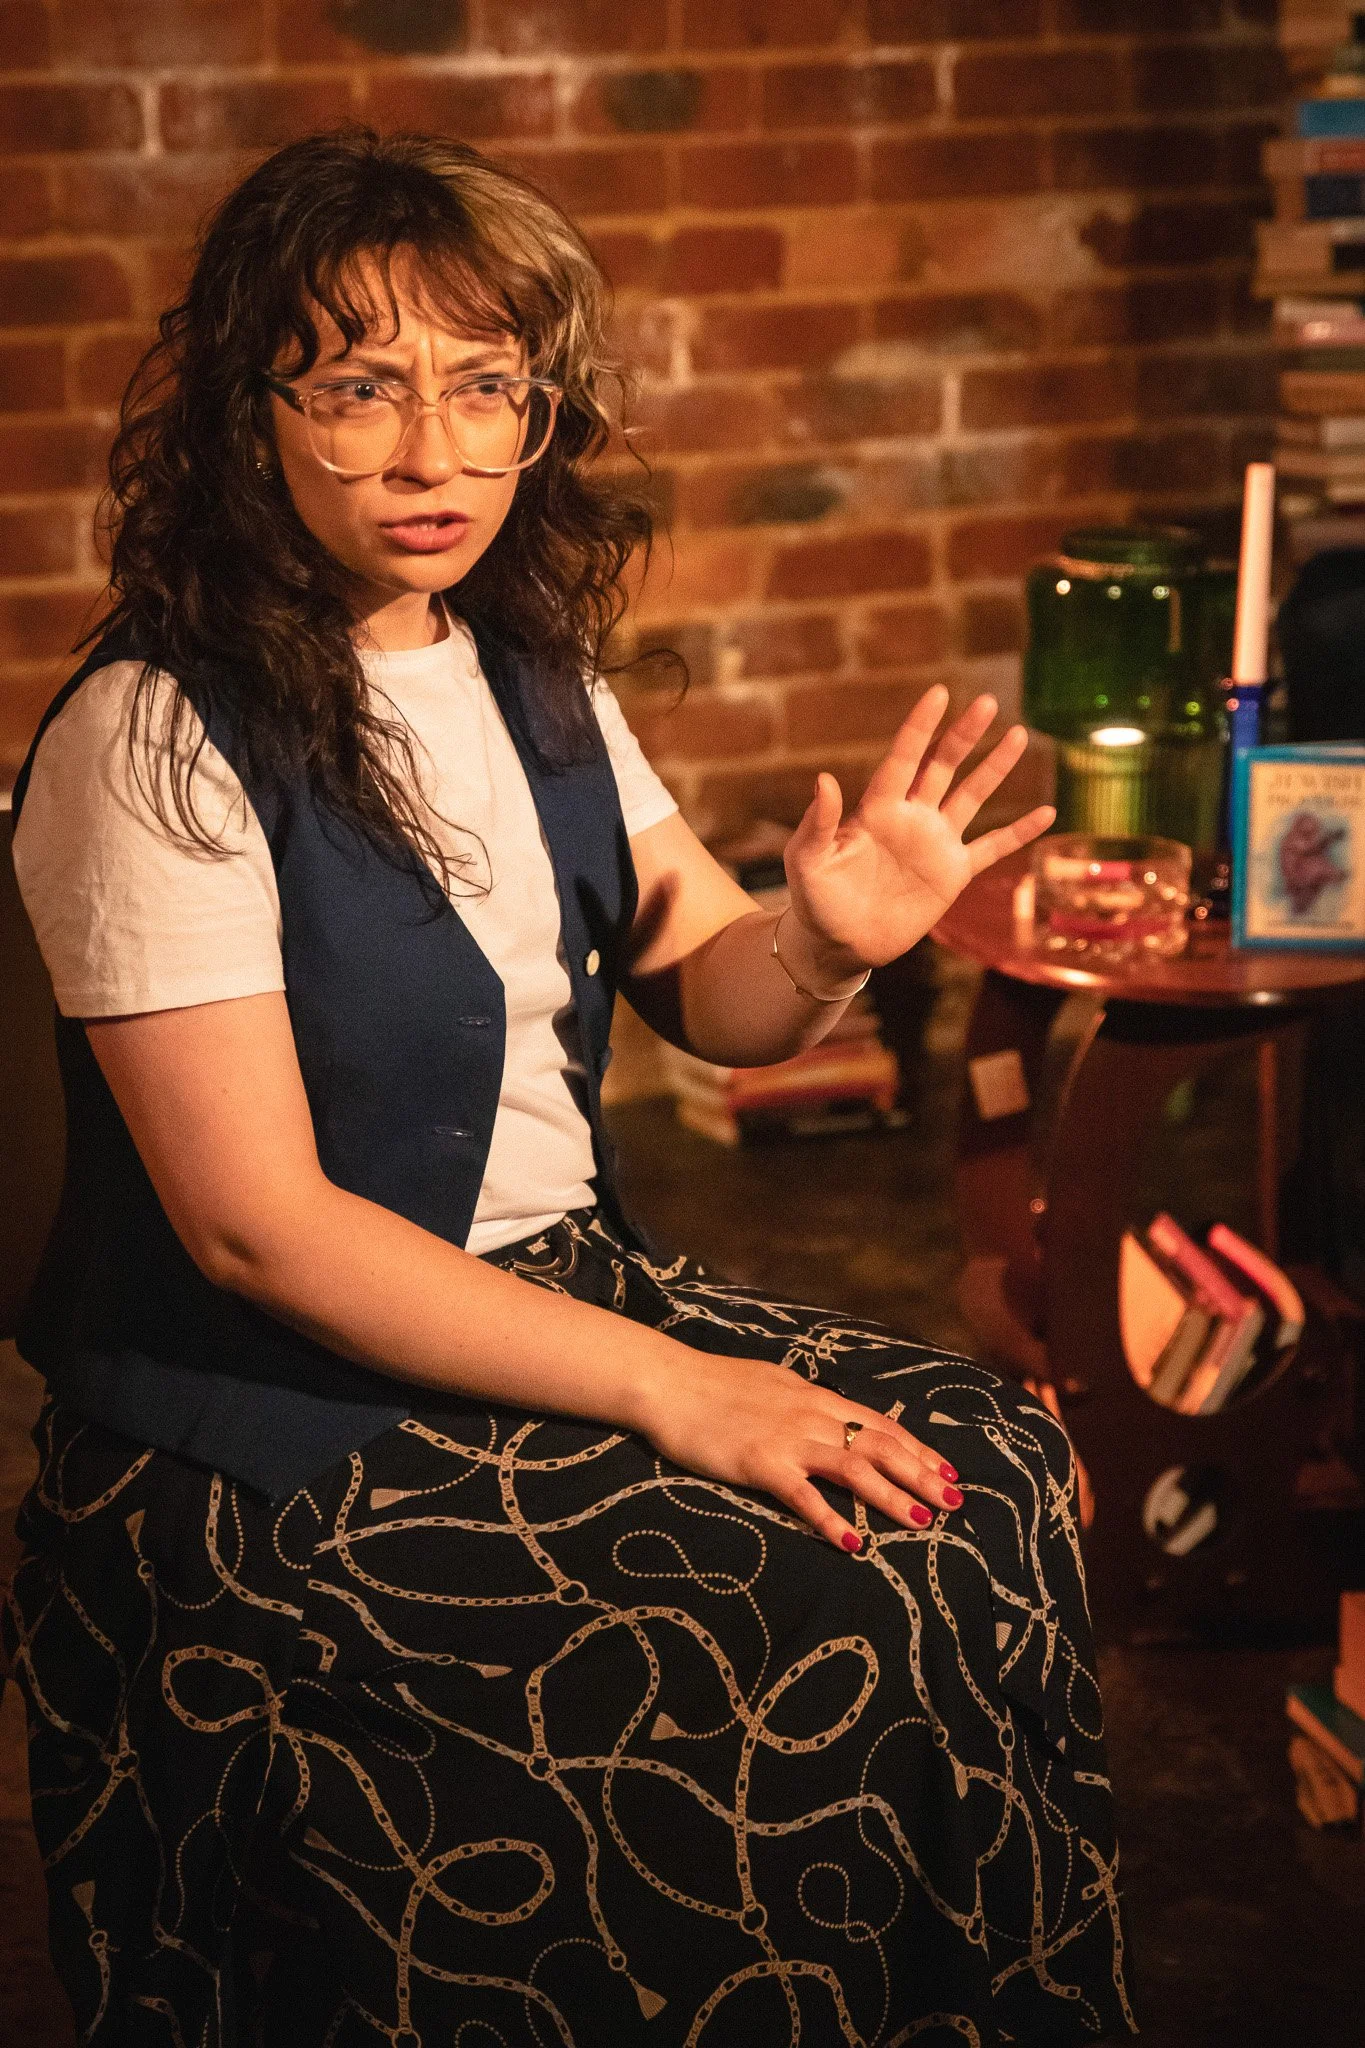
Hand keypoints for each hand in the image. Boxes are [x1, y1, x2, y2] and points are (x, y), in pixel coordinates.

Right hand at [633, 1349, 963, 1550]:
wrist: (670, 1383)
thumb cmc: (716, 1385)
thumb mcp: (773, 1385)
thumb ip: (806, 1403)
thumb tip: (832, 1417)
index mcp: (816, 1398)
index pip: (881, 1424)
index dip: (918, 1449)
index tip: (948, 1471)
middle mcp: (811, 1416)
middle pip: (880, 1446)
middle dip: (921, 1475)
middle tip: (955, 1502)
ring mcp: (787, 1440)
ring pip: (854, 1468)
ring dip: (893, 1496)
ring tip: (923, 1522)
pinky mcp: (759, 1463)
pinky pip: (803, 1496)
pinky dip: (831, 1519)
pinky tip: (853, 1543)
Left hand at [782, 684, 1054, 975]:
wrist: (838, 944)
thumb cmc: (814, 899)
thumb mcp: (807, 860)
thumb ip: (818, 822)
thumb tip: (824, 779)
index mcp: (877, 809)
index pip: (903, 759)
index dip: (920, 727)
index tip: (938, 693)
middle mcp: (911, 817)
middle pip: (943, 766)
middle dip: (964, 734)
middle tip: (986, 702)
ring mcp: (935, 843)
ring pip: (972, 796)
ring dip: (995, 767)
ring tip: (1019, 734)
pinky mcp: (953, 874)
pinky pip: (993, 847)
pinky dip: (1020, 832)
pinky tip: (1048, 813)